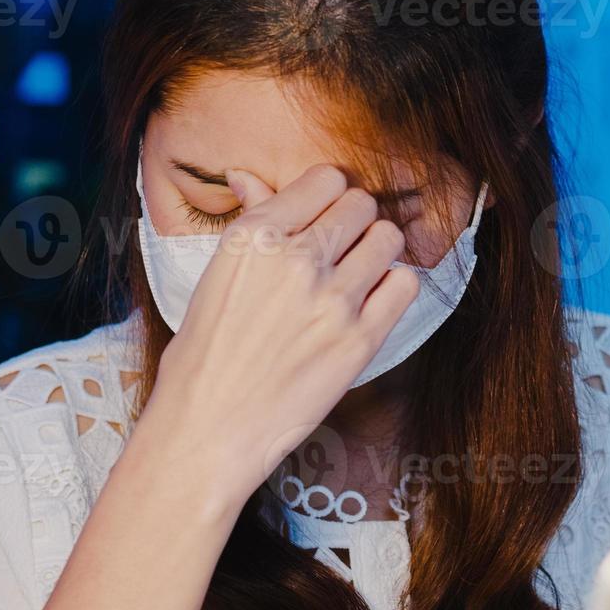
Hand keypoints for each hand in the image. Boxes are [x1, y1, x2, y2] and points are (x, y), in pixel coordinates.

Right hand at [136, 164, 418, 506]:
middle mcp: (295, 260)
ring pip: (388, 238)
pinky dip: (394, 288)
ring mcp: (332, 300)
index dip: (328, 196)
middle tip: (342, 249)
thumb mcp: (215, 277)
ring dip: (378, 251)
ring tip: (358, 275)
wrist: (207, 431)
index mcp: (253, 237)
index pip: (324, 179)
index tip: (323, 217)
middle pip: (360, 204)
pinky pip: (405, 285)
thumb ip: (249, 222)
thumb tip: (249, 177)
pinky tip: (371, 304)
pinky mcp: (360, 341)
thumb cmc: (204, 357)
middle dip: (355, 221)